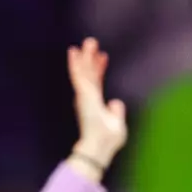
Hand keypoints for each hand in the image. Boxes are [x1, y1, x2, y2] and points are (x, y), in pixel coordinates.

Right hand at [67, 38, 126, 168]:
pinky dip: (75, 65)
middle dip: (90, 58)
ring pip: (83, 72)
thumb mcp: (118, 124)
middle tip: (92, 42)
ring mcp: (84, 97)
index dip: (100, 69)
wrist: (98, 149)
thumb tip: (116, 101)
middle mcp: (88, 99)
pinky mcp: (82, 96)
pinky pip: (79, 77)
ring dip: (84, 56)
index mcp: (95, 104)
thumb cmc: (108, 142)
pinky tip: (73, 52)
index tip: (104, 57)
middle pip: (89, 75)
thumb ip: (117, 112)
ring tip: (87, 41)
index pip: (97, 83)